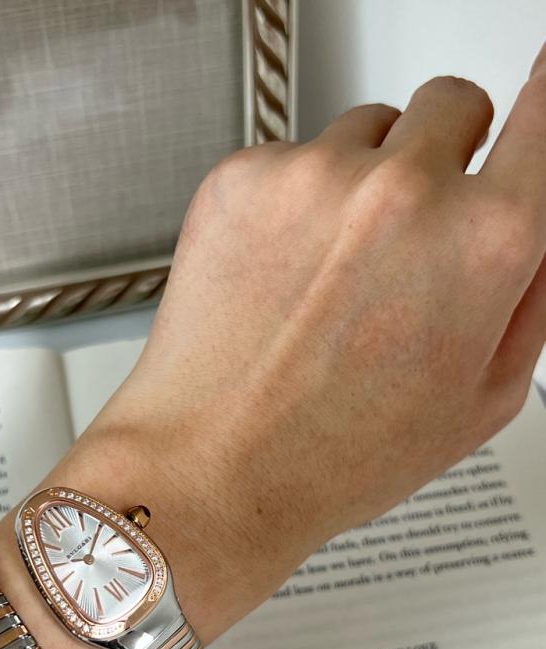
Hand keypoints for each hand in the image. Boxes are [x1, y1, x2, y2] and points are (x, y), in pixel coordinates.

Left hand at [49, 51, 545, 641]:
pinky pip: (290, 159)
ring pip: (366, 132)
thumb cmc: (335, 457)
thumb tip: (532, 225)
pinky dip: (291, 202)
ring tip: (331, 279)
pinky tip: (279, 278)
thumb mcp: (483, 398)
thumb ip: (530, 293)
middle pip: (450, 105)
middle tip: (410, 236)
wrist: (210, 469)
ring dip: (362, 183)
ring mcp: (313, 176)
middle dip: (442, 159)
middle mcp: (403, 190)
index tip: (530, 112)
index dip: (540, 110)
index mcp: (484, 241)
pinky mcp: (240, 178)